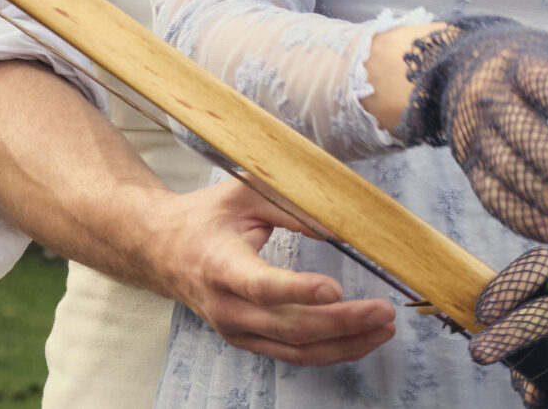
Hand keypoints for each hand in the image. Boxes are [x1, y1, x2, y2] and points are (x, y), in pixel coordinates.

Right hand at [148, 179, 397, 366]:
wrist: (163, 251)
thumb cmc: (207, 216)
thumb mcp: (244, 192)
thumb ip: (290, 204)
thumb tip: (339, 224)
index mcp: (220, 264)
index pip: (260, 286)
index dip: (298, 290)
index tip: (336, 287)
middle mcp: (226, 307)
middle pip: (288, 326)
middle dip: (341, 322)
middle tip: (383, 310)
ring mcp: (236, 331)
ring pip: (296, 350)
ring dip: (345, 344)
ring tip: (383, 328)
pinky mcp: (247, 341)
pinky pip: (293, 355)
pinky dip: (331, 351)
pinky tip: (360, 340)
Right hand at [392, 17, 547, 243]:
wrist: (463, 67)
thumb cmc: (530, 63)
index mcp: (519, 64)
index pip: (539, 81)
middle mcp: (491, 97)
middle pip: (519, 132)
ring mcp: (476, 132)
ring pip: (506, 169)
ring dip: (542, 198)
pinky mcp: (469, 162)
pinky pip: (490, 194)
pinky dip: (519, 217)